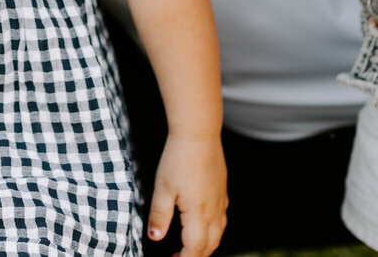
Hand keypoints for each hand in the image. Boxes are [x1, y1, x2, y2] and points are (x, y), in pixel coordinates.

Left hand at [148, 133, 226, 256]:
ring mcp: (220, 201)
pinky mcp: (222, 191)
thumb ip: (159, 216)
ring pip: (218, 234)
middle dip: (196, 256)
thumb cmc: (178, 159)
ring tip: (189, 246)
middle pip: (210, 245)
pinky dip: (213, 230)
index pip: (194, 249)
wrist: (199, 134)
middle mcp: (214, 211)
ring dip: (206, 245)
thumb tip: (154, 238)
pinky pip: (222, 220)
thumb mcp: (162, 188)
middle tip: (178, 256)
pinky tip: (202, 224)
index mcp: (198, 213)